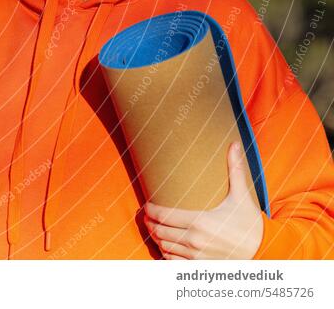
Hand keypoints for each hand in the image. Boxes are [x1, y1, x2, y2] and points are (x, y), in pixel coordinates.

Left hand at [143, 142, 263, 259]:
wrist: (265, 253)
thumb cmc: (251, 224)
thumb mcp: (241, 196)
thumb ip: (234, 169)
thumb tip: (233, 143)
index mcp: (200, 221)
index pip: (162, 215)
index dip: (150, 210)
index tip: (147, 204)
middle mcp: (194, 241)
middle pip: (158, 231)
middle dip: (148, 222)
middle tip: (146, 215)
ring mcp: (195, 257)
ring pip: (163, 247)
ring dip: (155, 237)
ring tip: (153, 227)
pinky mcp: (198, 268)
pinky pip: (172, 262)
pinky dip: (165, 253)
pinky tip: (166, 244)